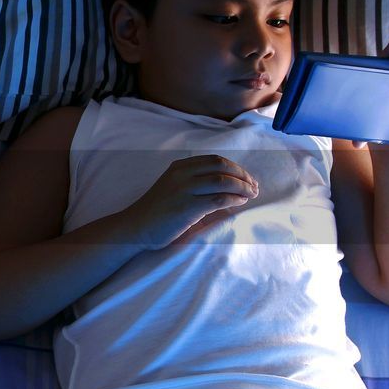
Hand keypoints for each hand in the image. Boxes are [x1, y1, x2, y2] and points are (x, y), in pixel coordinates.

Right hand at [124, 154, 258, 249]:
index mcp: (179, 167)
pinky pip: (220, 199)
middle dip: (243, 175)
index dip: (235, 168)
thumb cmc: (156, 213)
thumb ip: (196, 185)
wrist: (135, 229)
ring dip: (243, 187)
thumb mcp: (174, 189)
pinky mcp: (188, 207)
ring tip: (251, 195)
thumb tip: (229, 188)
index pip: (215, 160)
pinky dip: (235, 200)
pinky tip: (240, 203)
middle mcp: (182, 174)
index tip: (247, 178)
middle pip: (222, 167)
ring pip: (224, 181)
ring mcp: (184, 190)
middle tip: (254, 187)